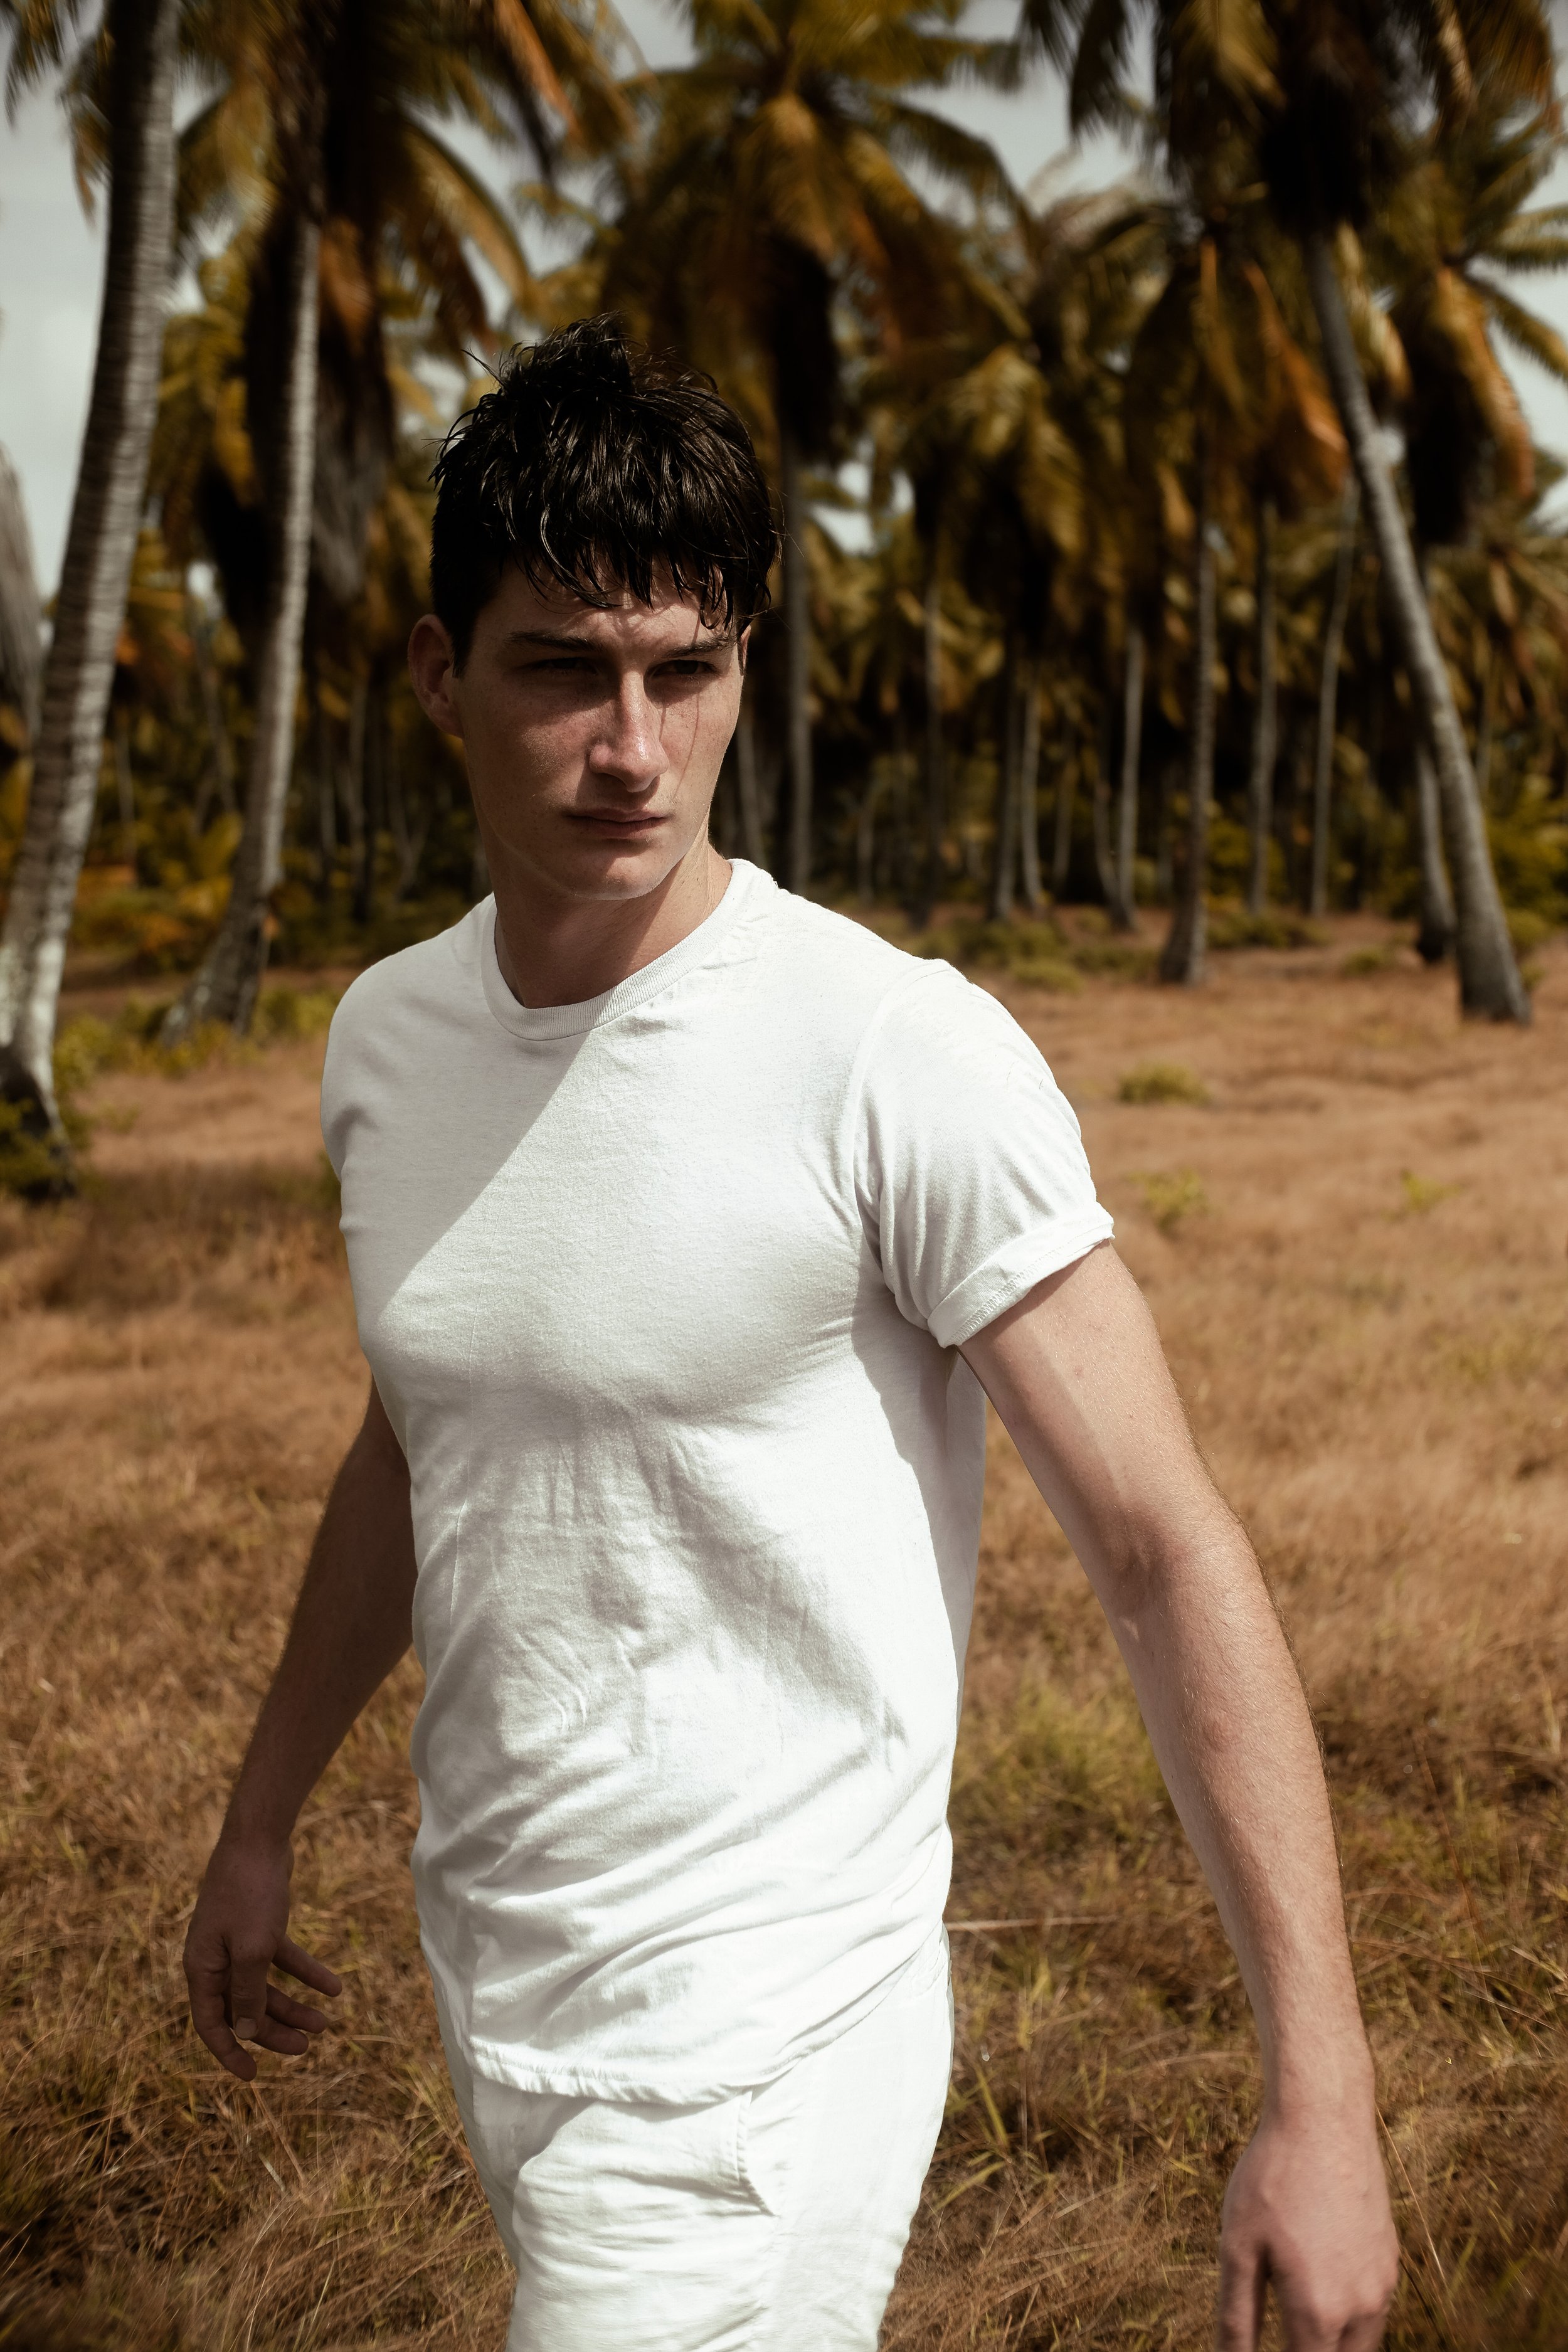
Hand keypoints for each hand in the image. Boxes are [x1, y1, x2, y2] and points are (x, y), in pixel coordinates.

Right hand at [184, 1835, 341, 2080]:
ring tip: (327, 2022)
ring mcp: (237, 1941)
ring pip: (266, 1986)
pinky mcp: (259, 1924)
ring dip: (295, 2004)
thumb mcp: (252, 1950)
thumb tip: (247, 2034)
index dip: (229, 2052)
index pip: (211, 2024)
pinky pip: (282, 1959)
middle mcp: (216, 1958)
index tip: (252, 2076)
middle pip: (244, 2008)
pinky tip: (334, 1987)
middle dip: (274, 2031)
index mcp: (202, 1968)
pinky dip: (306, 1973)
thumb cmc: (249, 1893)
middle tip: (308, 2047)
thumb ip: (249, 1994)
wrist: (259, 1837)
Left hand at [1218, 2096, 1397, 2348]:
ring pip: (1361, 2344)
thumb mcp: (1238, 2248)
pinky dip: (1351, 2319)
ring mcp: (1382, 2284)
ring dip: (1332, 2344)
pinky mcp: (1391, 2259)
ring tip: (1298, 2327)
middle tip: (1282, 2336)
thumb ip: (1237, 2317)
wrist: (1324, 2118)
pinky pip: (1374, 2311)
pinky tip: (1323, 2293)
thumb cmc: (1273, 2178)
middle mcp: (1361, 2308)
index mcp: (1318, 2312)